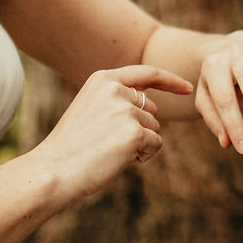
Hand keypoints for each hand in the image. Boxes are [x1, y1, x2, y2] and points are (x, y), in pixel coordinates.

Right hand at [36, 65, 193, 202]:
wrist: (54, 169)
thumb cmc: (72, 145)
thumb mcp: (90, 109)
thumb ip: (117, 100)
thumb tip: (152, 107)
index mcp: (103, 79)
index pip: (147, 72)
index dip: (171, 81)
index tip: (188, 88)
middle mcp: (116, 90)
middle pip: (152, 108)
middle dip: (140, 127)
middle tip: (108, 142)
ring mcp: (126, 111)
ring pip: (154, 128)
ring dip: (140, 143)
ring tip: (109, 150)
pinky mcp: (135, 134)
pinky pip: (156, 145)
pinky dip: (143, 156)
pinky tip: (117, 159)